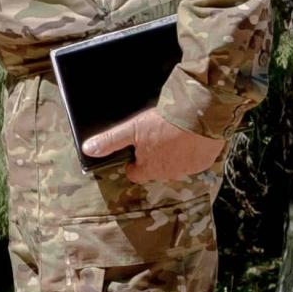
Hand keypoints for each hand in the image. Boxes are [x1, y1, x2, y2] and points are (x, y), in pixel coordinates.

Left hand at [80, 108, 224, 184]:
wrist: (200, 116)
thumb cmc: (165, 124)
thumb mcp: (133, 129)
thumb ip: (111, 141)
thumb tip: (89, 150)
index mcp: (149, 169)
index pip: (135, 174)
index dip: (133, 164)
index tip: (134, 152)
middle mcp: (167, 174)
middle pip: (155, 170)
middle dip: (154, 158)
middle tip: (156, 138)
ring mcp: (187, 170)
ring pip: (175, 166)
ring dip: (173, 155)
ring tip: (173, 136)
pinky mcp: (203, 162)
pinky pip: (194, 161)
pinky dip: (191, 152)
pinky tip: (189, 137)